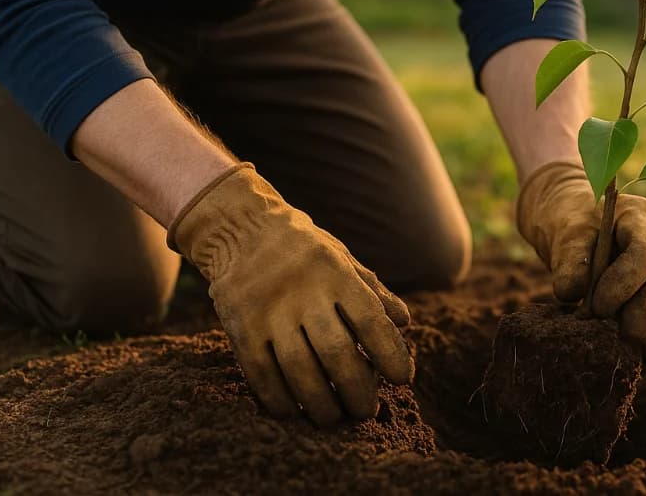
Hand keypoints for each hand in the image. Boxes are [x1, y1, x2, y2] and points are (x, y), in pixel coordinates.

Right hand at [169, 163, 413, 424]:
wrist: (240, 229)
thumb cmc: (303, 250)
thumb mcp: (342, 258)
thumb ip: (373, 290)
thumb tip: (405, 322)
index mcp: (335, 273)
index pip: (370, 319)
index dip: (390, 353)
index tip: (403, 378)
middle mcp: (303, 292)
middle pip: (336, 352)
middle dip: (356, 389)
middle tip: (366, 410)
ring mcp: (269, 311)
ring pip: (299, 370)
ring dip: (320, 403)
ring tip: (333, 418)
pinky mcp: (241, 327)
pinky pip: (261, 373)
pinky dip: (279, 399)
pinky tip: (293, 411)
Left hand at [516, 161, 645, 362]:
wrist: (579, 226)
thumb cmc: (572, 224)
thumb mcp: (565, 233)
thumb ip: (568, 259)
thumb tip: (570, 294)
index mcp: (639, 217)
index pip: (645, 252)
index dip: (625, 283)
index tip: (598, 307)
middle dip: (645, 315)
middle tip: (617, 337)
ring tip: (624, 351)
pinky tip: (631, 354)